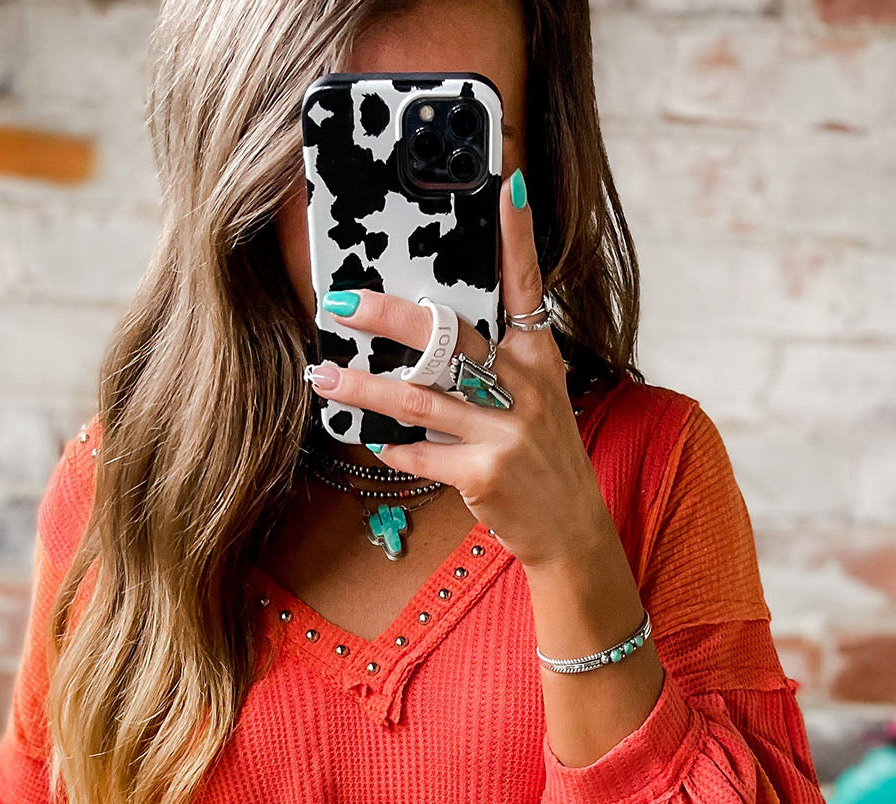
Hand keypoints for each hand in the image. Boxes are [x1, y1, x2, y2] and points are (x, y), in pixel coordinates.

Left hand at [304, 168, 617, 571]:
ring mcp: (505, 432)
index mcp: (538, 358)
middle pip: (448, 337)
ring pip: (418, 398)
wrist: (570, 528)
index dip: (518, 235)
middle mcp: (525, 387)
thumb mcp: (538, 399)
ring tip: (326, 375)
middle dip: (389, 317)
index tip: (507, 182)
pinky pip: (420, 453)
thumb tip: (432, 334)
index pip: (528, 284)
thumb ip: (497, 363)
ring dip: (363, 387)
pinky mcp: (483, 474)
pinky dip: (390, 446)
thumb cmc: (542, 457)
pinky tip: (368, 439)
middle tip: (343, 303)